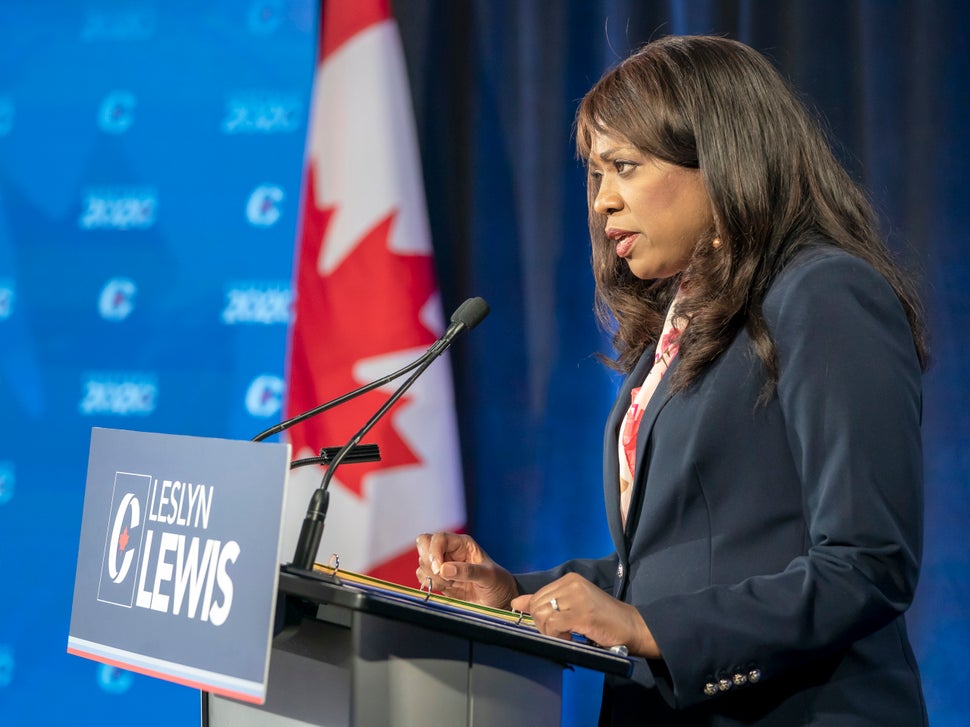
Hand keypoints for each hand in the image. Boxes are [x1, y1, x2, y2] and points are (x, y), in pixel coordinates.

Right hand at [415, 532, 517, 608]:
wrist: (498, 602)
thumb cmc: (498, 583)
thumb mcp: (488, 576)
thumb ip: (468, 571)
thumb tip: (444, 569)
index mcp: (462, 544)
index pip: (438, 538)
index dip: (434, 552)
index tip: (439, 569)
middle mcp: (450, 551)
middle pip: (424, 545)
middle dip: (429, 562)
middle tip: (442, 576)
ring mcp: (443, 565)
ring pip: (422, 563)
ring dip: (432, 576)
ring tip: (450, 584)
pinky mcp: (438, 579)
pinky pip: (423, 577)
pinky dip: (430, 584)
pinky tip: (447, 588)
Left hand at [509, 572, 660, 657]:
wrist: (632, 627)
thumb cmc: (603, 619)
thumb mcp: (572, 606)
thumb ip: (545, 603)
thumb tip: (517, 603)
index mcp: (569, 579)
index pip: (537, 596)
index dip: (541, 616)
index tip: (556, 627)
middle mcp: (572, 583)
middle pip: (537, 606)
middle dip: (543, 625)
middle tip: (561, 633)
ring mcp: (577, 597)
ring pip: (543, 615)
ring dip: (551, 632)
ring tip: (569, 635)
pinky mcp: (581, 613)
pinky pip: (554, 625)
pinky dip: (558, 636)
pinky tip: (572, 637)